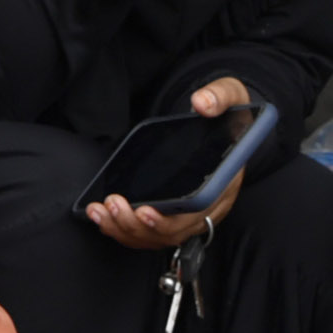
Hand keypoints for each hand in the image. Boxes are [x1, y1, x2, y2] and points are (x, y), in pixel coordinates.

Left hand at [84, 77, 255, 251]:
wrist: (224, 125)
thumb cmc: (227, 116)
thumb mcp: (230, 95)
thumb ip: (220, 96)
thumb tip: (203, 103)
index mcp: (225, 183)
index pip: (200, 212)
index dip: (171, 219)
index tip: (145, 210)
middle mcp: (209, 205)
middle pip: (173, 231)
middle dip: (139, 225)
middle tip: (115, 204)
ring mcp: (190, 214)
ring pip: (157, 237)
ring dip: (125, 230)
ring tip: (102, 211)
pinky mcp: (172, 214)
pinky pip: (147, 233)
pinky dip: (123, 230)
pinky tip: (103, 217)